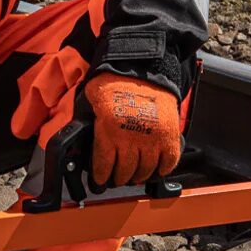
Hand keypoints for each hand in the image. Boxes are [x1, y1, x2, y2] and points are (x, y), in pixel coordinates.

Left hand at [82, 73, 181, 188]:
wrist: (143, 67)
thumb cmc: (115, 82)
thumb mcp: (92, 101)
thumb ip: (89, 123)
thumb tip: (79, 141)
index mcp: (109, 131)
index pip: (103, 166)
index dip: (101, 178)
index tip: (100, 182)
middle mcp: (131, 139)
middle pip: (125, 172)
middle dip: (119, 178)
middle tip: (117, 179)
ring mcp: (153, 139)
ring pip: (145, 171)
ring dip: (138, 177)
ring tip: (134, 176)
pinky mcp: (170, 136)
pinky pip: (168, 162)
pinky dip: (162, 170)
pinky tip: (155, 170)